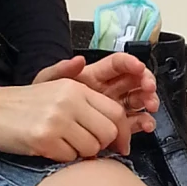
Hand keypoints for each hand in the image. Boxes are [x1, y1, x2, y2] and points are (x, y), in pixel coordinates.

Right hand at [0, 66, 127, 160]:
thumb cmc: (23, 104)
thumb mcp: (55, 88)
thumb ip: (85, 98)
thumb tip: (118, 114)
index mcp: (75, 88)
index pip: (115, 112)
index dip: (122, 132)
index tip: (121, 145)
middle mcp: (70, 101)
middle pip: (107, 132)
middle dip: (101, 145)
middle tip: (84, 146)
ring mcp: (57, 120)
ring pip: (91, 148)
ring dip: (80, 153)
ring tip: (61, 144)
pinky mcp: (43, 139)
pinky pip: (69, 158)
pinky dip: (61, 158)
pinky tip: (47, 148)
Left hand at [33, 52, 157, 155]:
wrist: (36, 125)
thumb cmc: (42, 102)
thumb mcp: (47, 82)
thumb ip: (60, 70)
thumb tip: (78, 60)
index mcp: (95, 76)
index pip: (118, 64)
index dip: (131, 63)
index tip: (138, 68)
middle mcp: (108, 90)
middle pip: (134, 80)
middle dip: (145, 82)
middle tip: (148, 88)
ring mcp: (113, 107)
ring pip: (137, 100)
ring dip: (147, 101)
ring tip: (150, 106)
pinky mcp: (115, 125)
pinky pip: (133, 122)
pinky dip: (143, 123)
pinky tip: (146, 124)